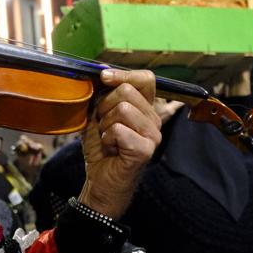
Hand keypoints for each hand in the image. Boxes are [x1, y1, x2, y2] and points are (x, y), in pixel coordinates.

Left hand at [78, 68, 161, 219]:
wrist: (100, 180)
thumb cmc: (102, 148)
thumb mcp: (98, 115)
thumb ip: (104, 95)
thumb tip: (103, 72)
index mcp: (145, 108)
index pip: (146, 79)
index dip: (124, 74)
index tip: (103, 78)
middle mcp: (154, 119)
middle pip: (127, 92)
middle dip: (104, 106)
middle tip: (104, 125)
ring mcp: (153, 135)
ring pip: (122, 109)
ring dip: (105, 125)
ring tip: (108, 139)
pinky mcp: (146, 150)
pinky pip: (119, 129)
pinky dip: (107, 139)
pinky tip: (111, 149)